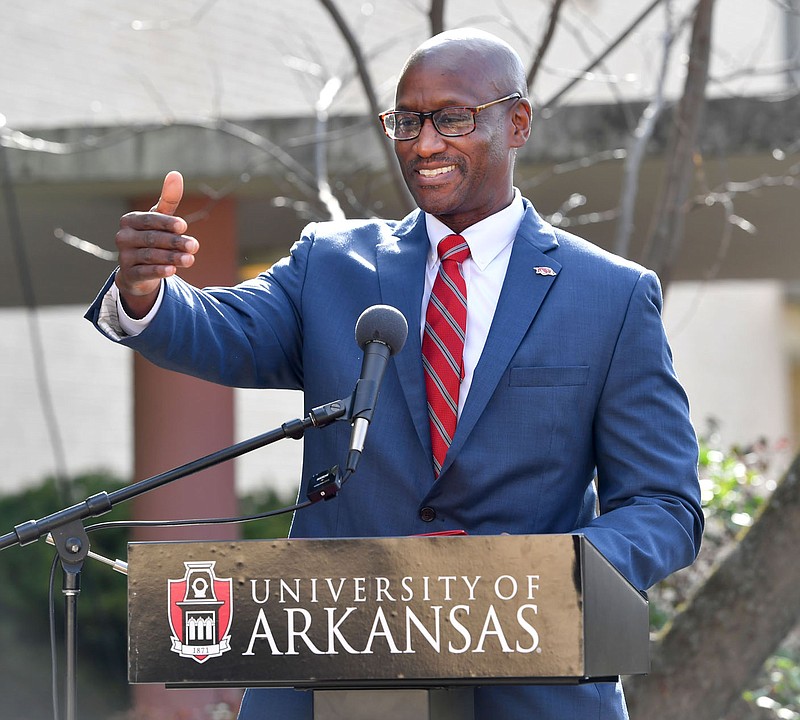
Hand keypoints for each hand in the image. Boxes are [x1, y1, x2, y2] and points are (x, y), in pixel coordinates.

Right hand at [114, 171, 198, 317]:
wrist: (138, 271)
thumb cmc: (152, 238)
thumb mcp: (160, 219)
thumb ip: (168, 199)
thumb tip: (176, 174)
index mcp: (130, 221)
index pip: (150, 219)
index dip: (166, 223)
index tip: (183, 226)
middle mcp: (123, 237)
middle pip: (152, 238)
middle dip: (175, 242)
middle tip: (195, 246)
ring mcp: (124, 256)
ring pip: (150, 255)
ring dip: (171, 257)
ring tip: (190, 259)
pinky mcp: (129, 274)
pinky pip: (144, 271)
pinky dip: (158, 271)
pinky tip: (172, 271)